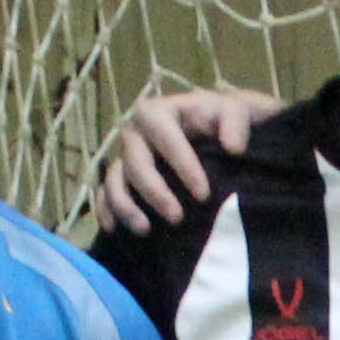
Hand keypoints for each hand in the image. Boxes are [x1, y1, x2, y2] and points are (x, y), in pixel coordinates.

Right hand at [94, 86, 268, 232]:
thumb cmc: (222, 120)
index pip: (164, 137)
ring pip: (115, 180)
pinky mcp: (121, 177)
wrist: (214, 129)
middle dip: (154, 191)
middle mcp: (135, 133)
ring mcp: (125, 155)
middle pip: (135, 162)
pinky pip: (104, 193)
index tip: (203, 194)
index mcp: (158, 112)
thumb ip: (235, 121)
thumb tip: (232, 147)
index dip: (182, 165)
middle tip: (177, 218)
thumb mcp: (235, 111)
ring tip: (145, 229)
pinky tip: (112, 229)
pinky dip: (105, 210)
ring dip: (125, 206)